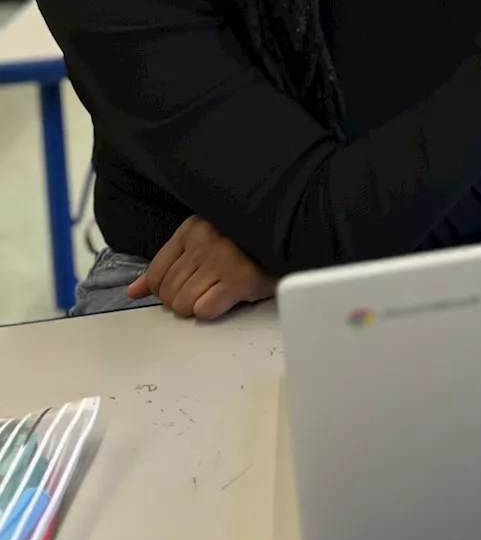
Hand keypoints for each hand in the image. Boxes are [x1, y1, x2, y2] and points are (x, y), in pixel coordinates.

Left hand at [125, 216, 276, 319]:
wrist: (287, 235)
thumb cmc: (244, 241)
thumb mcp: (202, 239)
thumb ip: (168, 263)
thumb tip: (133, 291)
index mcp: (192, 229)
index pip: (156, 272)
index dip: (162, 289)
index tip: (177, 290)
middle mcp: (204, 243)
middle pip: (168, 292)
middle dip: (181, 299)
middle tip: (204, 290)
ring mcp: (222, 262)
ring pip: (183, 304)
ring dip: (197, 306)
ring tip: (216, 293)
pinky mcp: (239, 281)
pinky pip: (205, 310)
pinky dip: (212, 310)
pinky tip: (226, 297)